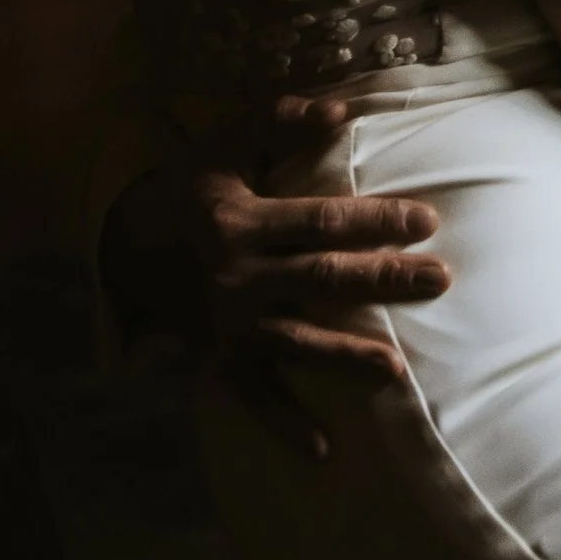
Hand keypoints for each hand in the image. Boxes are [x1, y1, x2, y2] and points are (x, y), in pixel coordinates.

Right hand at [97, 95, 448, 460]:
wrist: (121, 240)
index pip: (321, 221)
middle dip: (383, 281)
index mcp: (241, 220)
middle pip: (321, 279)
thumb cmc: (189, 185)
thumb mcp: (225, 144)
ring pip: (296, 342)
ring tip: (398, 371)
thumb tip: (342, 110)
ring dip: (347, 358)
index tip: (426, 223)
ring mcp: (225, 323)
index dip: (374, 222)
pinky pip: (254, 395)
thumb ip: (280, 122)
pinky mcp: (216, 356)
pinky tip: (326, 449)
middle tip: (439, 281)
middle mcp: (235, 277)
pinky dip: (286, 424)